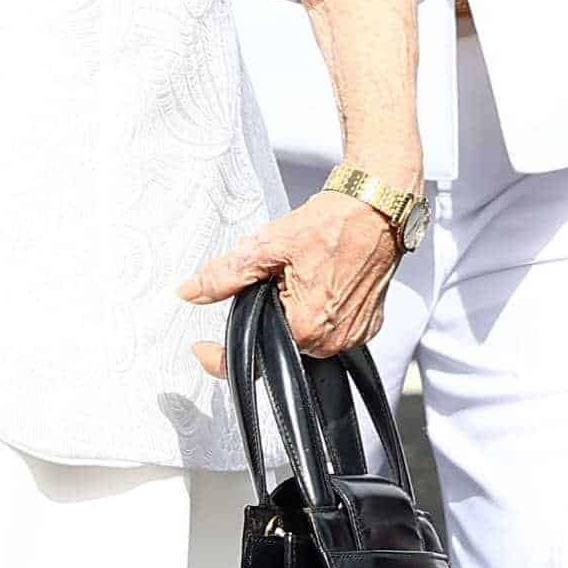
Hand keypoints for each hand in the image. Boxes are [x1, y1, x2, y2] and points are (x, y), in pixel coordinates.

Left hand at [182, 179, 410, 370]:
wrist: (376, 208)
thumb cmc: (331, 224)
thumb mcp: (266, 246)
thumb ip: (224, 275)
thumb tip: (191, 292)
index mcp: (307, 327)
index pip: (254, 359)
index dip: (222, 356)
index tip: (203, 349)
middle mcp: (334, 340)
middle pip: (279, 342)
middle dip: (266, 313)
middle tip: (275, 274)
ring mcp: (353, 335)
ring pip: (303, 335)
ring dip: (291, 310)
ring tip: (301, 271)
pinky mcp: (367, 324)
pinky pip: (328, 328)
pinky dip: (315, 308)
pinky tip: (319, 279)